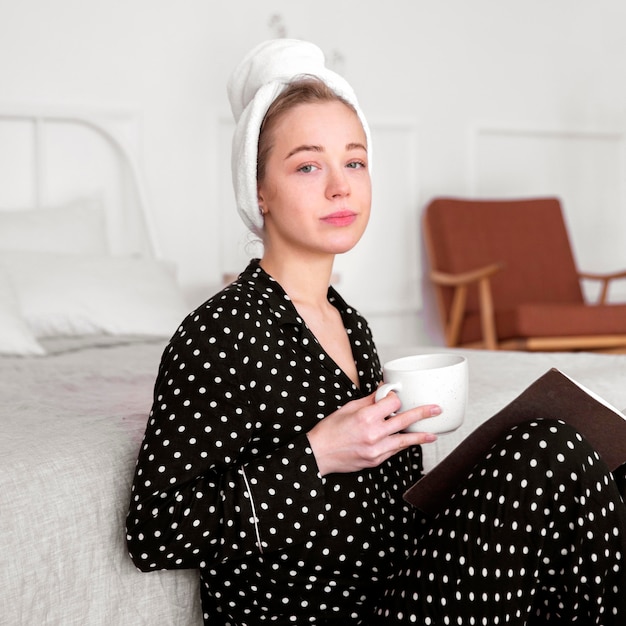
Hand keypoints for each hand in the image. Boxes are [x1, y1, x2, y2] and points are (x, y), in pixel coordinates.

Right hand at [306, 390, 439, 475]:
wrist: (319, 454)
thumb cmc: (329, 430)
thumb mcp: (348, 408)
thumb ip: (369, 400)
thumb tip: (383, 390)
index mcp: (366, 417)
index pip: (392, 403)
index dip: (396, 397)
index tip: (396, 396)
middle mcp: (373, 433)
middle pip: (404, 420)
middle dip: (423, 413)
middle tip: (436, 409)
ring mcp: (376, 449)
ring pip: (404, 440)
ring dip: (420, 436)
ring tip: (433, 433)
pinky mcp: (376, 460)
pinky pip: (394, 450)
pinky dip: (403, 445)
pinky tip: (411, 442)